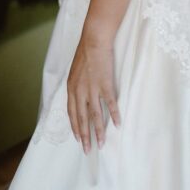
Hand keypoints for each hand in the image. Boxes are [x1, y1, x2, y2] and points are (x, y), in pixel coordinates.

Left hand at [66, 26, 120, 153]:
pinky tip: (118, 125)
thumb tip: (79, 96)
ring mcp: (92, 88)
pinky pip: (110, 104)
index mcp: (71, 87)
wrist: (94, 39)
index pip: (71, 112)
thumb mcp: (75, 71)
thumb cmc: (85, 52)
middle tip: (88, 150)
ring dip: (98, 131)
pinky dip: (114, 115)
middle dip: (85, 136)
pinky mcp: (105, 84)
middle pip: (81, 118)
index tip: (78, 139)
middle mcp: (80, 90)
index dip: (75, 127)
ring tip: (101, 144)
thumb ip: (76, 85)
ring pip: (95, 115)